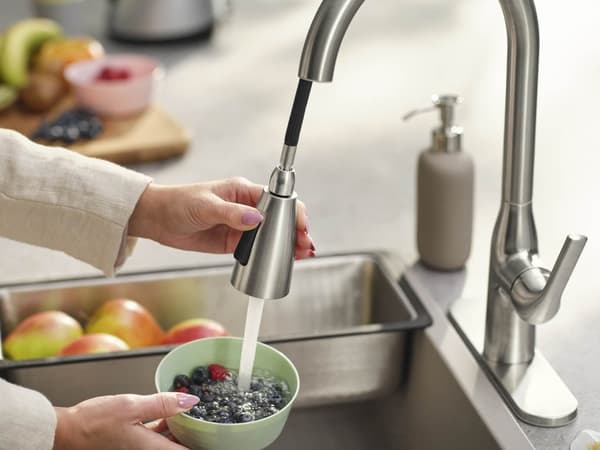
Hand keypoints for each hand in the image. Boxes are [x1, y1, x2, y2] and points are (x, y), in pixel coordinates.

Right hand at [52, 392, 198, 449]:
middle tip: (206, 419)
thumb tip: (190, 401)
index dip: (203, 442)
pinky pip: (156, 437)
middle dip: (192, 433)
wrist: (67, 432)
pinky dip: (165, 426)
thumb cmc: (94, 422)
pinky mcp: (133, 443)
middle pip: (179, 445)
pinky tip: (167, 413)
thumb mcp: (132, 406)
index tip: (215, 433)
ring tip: (190, 412)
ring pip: (168, 441)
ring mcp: (141, 449)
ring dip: (179, 429)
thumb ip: (163, 404)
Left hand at [128, 177, 314, 258]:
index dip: (291, 211)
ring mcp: (241, 225)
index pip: (276, 199)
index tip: (301, 225)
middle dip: (295, 231)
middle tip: (305, 246)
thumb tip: (257, 219)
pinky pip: (257, 248)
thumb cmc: (179, 203)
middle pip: (279, 219)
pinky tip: (281, 260)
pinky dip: (270, 254)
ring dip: (286, 244)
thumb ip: (231, 213)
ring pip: (271, 235)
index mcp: (243, 191)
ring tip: (301, 256)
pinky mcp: (233, 242)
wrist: (158, 220)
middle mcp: (246, 207)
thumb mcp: (205, 207)